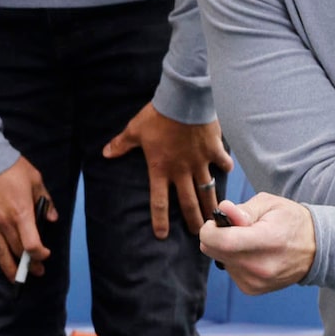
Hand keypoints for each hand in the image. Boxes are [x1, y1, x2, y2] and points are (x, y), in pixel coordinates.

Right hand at [0, 156, 56, 278]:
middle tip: (35, 272)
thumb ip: (45, 200)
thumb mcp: (35, 179)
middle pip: (17, 251)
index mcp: (21, 213)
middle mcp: (4, 222)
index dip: (40, 254)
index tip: (44, 255)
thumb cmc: (10, 166)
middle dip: (28, 264)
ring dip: (7, 267)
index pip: (32, 244)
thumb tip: (53, 217)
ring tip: (14, 279)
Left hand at [104, 104, 230, 238]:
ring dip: (212, 204)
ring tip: (217, 216)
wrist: (183, 100)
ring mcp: (200, 162)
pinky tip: (228, 172)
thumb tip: (105, 153)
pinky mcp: (214, 150)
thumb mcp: (135, 130)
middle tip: (200, 233)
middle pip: (188, 202)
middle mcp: (181, 171)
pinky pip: (222, 163)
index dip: (159, 220)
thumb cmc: (157, 116)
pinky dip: (225, 167)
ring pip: (208, 189)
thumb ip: (122, 144)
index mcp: (160, 169)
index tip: (162, 235)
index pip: (159, 201)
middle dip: (194, 220)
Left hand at [198, 193, 317, 294]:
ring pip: (219, 260)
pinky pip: (229, 270)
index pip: (221, 240)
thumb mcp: (270, 204)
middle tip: (236, 228)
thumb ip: (243, 209)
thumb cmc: (292, 221)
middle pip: (213, 251)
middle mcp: (260, 267)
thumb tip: (223, 210)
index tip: (218, 221)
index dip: (210, 229)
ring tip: (251, 241)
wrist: (316, 249)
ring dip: (227, 249)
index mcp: (266, 241)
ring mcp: (256, 282)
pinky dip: (234, 260)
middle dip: (216, 236)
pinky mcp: (252, 289)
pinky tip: (253, 254)